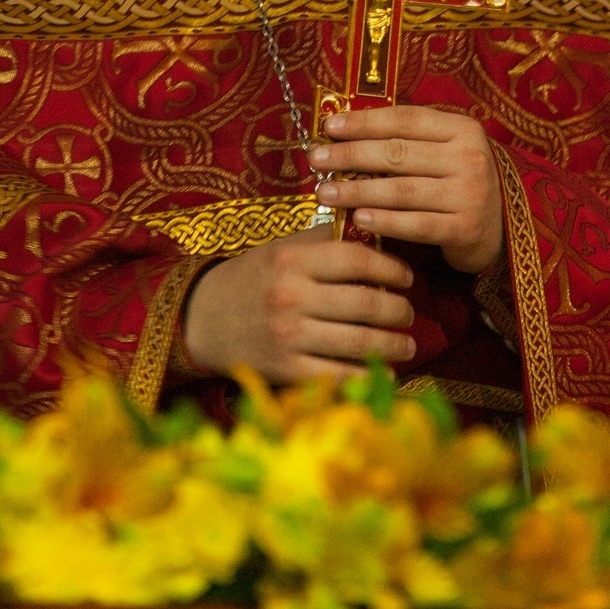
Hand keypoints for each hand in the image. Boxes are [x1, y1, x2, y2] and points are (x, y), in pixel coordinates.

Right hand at [183, 226, 414, 381]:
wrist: (201, 318)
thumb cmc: (251, 278)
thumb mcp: (281, 248)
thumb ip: (323, 240)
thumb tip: (373, 232)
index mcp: (293, 260)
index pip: (357, 260)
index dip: (391, 269)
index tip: (406, 277)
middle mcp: (292, 296)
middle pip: (366, 304)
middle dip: (399, 311)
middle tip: (409, 313)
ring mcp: (289, 336)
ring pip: (360, 343)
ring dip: (393, 345)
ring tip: (407, 344)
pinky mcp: (285, 369)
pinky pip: (339, 376)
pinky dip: (368, 375)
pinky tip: (384, 372)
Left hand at [307, 105, 502, 273]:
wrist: (502, 226)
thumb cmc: (458, 180)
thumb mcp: (444, 150)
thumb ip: (406, 139)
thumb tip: (344, 129)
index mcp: (462, 129)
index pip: (404, 120)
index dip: (364, 122)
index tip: (329, 127)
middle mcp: (469, 157)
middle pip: (398, 153)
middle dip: (351, 155)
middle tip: (316, 160)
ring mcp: (470, 194)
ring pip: (402, 190)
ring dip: (357, 191)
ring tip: (325, 192)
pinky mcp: (466, 229)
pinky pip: (417, 224)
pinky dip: (385, 221)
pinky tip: (358, 219)